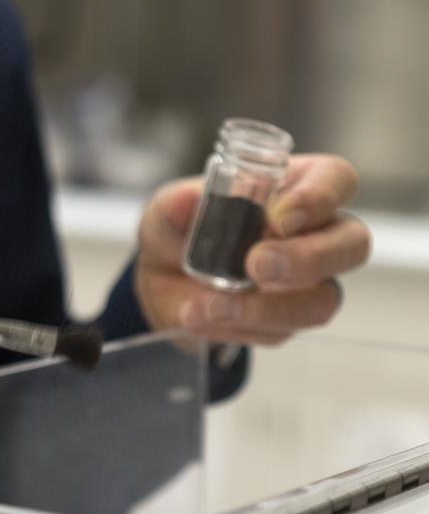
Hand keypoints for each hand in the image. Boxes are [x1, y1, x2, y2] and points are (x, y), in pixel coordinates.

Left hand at [134, 155, 368, 345]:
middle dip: (307, 259)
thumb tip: (187, 200)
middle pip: (350, 245)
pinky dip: (238, 328)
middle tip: (256, 267)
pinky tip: (200, 318)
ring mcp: (308, 283)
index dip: (320, 198)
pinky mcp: (286, 322)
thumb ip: (177, 204)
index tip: (279, 218)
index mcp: (296, 187)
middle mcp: (315, 234)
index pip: (336, 181)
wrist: (161, 283)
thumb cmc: (180, 231)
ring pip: (320, 302)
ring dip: (266, 308)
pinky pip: (279, 332)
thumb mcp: (167, 210)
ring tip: (213, 306)